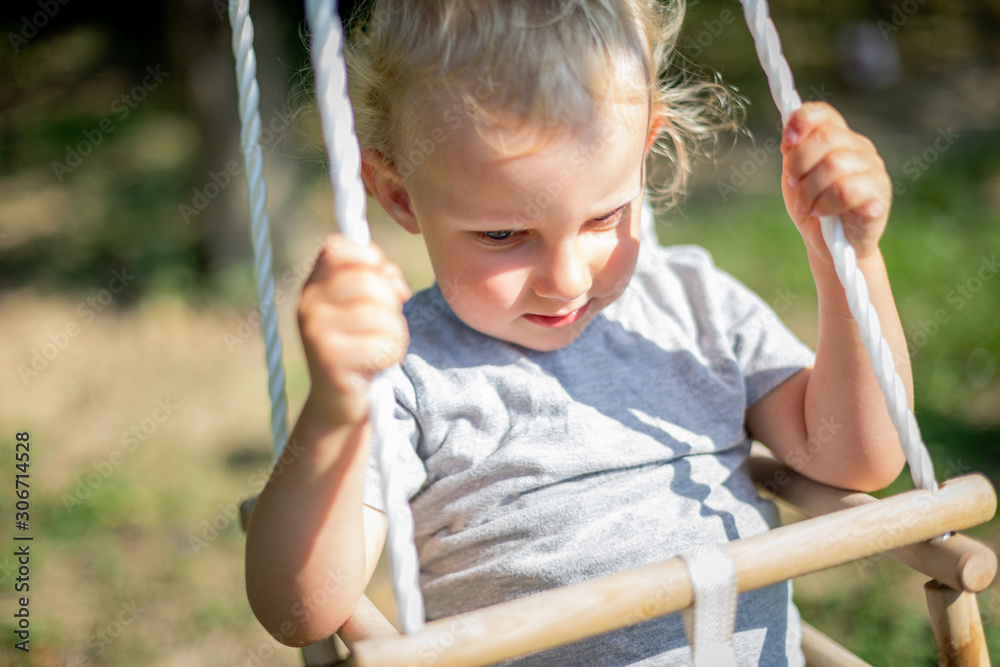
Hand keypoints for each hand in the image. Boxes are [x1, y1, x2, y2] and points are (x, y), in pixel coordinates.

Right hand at [297, 235, 409, 424]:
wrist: (340, 400)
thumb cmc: (360, 344)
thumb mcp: (366, 305)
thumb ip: (378, 278)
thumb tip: (391, 279)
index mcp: (314, 285)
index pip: (338, 248)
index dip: (370, 258)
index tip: (381, 277)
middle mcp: (308, 305)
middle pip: (369, 281)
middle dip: (391, 303)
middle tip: (385, 322)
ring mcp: (316, 333)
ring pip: (382, 315)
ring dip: (395, 333)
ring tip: (380, 345)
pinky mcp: (331, 362)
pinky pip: (384, 345)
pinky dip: (392, 355)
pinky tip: (377, 364)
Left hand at [781, 102, 892, 260]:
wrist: (831, 247)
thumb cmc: (814, 208)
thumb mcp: (796, 178)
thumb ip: (794, 154)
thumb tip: (790, 138)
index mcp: (838, 138)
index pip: (824, 113)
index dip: (802, 121)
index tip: (785, 143)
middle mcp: (859, 147)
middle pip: (826, 138)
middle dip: (799, 163)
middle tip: (793, 185)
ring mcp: (873, 168)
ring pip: (834, 164)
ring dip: (809, 189)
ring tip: (806, 206)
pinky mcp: (879, 194)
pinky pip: (846, 190)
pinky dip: (825, 203)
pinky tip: (821, 213)